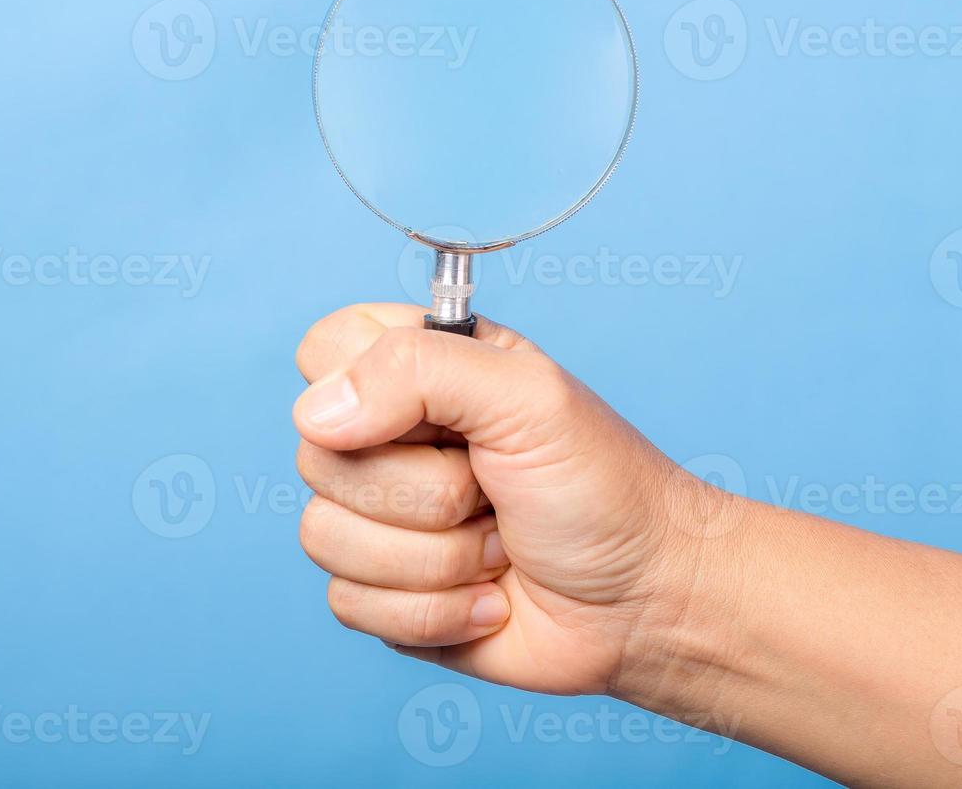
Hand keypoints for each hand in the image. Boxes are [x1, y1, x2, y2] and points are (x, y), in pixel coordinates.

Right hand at [293, 303, 702, 697]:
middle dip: (425, 493)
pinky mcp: (380, 592)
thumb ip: (417, 370)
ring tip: (497, 545)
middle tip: (492, 489)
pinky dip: (434, 611)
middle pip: (317, 457)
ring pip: (325, 537)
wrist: (646, 605)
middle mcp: (386, 438)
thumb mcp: (528, 398)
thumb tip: (315, 414)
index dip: (361, 387)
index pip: (323, 350)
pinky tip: (486, 597)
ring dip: (436, 558)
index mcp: (417, 370)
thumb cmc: (604, 490)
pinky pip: (348, 603)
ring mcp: (377, 519)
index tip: (439, 418)